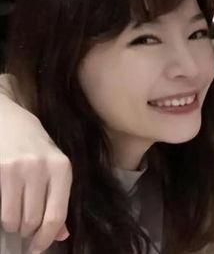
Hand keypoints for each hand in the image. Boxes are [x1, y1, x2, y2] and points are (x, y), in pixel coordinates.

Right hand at [0, 94, 71, 251]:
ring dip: (13, 225)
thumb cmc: (34, 145)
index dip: (46, 238)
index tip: (38, 248)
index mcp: (62, 168)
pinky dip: (2, 217)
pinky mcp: (0, 171)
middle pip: (34, 221)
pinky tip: (5, 208)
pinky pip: (1, 211)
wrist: (8, 118)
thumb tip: (62, 234)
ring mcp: (19, 169)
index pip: (57, 215)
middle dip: (28, 232)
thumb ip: (59, 198)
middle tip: (25, 229)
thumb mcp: (53, 166)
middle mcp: (43, 168)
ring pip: (14, 219)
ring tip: (14, 216)